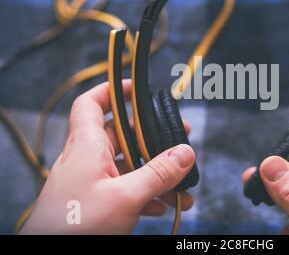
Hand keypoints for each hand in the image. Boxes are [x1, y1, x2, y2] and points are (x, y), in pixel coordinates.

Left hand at [20, 80, 195, 233]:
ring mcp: (91, 181)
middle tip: (179, 140)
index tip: (136, 90)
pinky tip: (163, 205)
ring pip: (128, 166)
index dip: (112, 91)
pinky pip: (125, 188)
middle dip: (152, 138)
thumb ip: (157, 174)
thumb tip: (185, 153)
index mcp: (87, 146)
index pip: (91, 104)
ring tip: (181, 186)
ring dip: (155, 174)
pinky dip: (146, 194)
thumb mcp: (124, 198)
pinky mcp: (95, 202)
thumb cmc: (74, 228)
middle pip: (121, 135)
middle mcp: (87, 159)